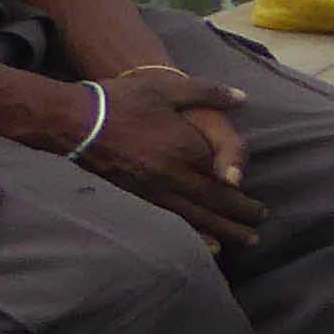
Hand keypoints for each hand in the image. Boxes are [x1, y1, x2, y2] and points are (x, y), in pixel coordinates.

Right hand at [79, 72, 260, 246]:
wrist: (73, 120)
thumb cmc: (122, 100)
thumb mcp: (168, 88)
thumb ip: (208, 92)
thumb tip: (241, 98)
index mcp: (186, 148)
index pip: (224, 180)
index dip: (243, 197)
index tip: (259, 208)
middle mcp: (172, 174)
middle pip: (213, 203)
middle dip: (238, 218)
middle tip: (256, 230)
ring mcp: (151, 188)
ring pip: (194, 217)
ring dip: (221, 232)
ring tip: (240, 243)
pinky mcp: (133, 196)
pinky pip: (168, 220)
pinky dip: (190, 235)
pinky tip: (203, 246)